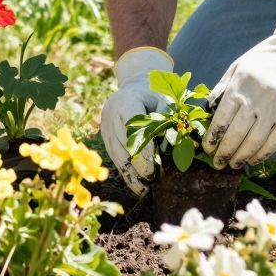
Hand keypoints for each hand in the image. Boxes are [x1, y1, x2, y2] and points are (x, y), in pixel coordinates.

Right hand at [101, 47, 173, 191]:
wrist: (134, 85)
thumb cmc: (153, 93)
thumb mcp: (164, 98)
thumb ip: (167, 119)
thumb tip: (170, 146)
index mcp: (126, 102)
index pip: (132, 129)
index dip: (142, 149)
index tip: (152, 166)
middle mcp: (112, 115)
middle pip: (123, 144)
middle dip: (137, 164)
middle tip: (151, 179)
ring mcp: (106, 127)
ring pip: (117, 154)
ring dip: (130, 174)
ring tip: (144, 190)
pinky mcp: (106, 137)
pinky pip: (115, 158)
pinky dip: (126, 172)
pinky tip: (137, 186)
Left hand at [205, 13, 275, 168]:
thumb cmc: (260, 63)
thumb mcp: (236, 69)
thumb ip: (221, 90)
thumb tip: (205, 114)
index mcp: (240, 85)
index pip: (222, 118)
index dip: (213, 138)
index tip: (207, 149)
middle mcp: (258, 97)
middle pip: (237, 133)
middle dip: (225, 152)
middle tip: (217, 163)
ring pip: (255, 141)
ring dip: (242, 157)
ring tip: (233, 164)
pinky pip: (275, 141)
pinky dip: (262, 154)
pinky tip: (252, 160)